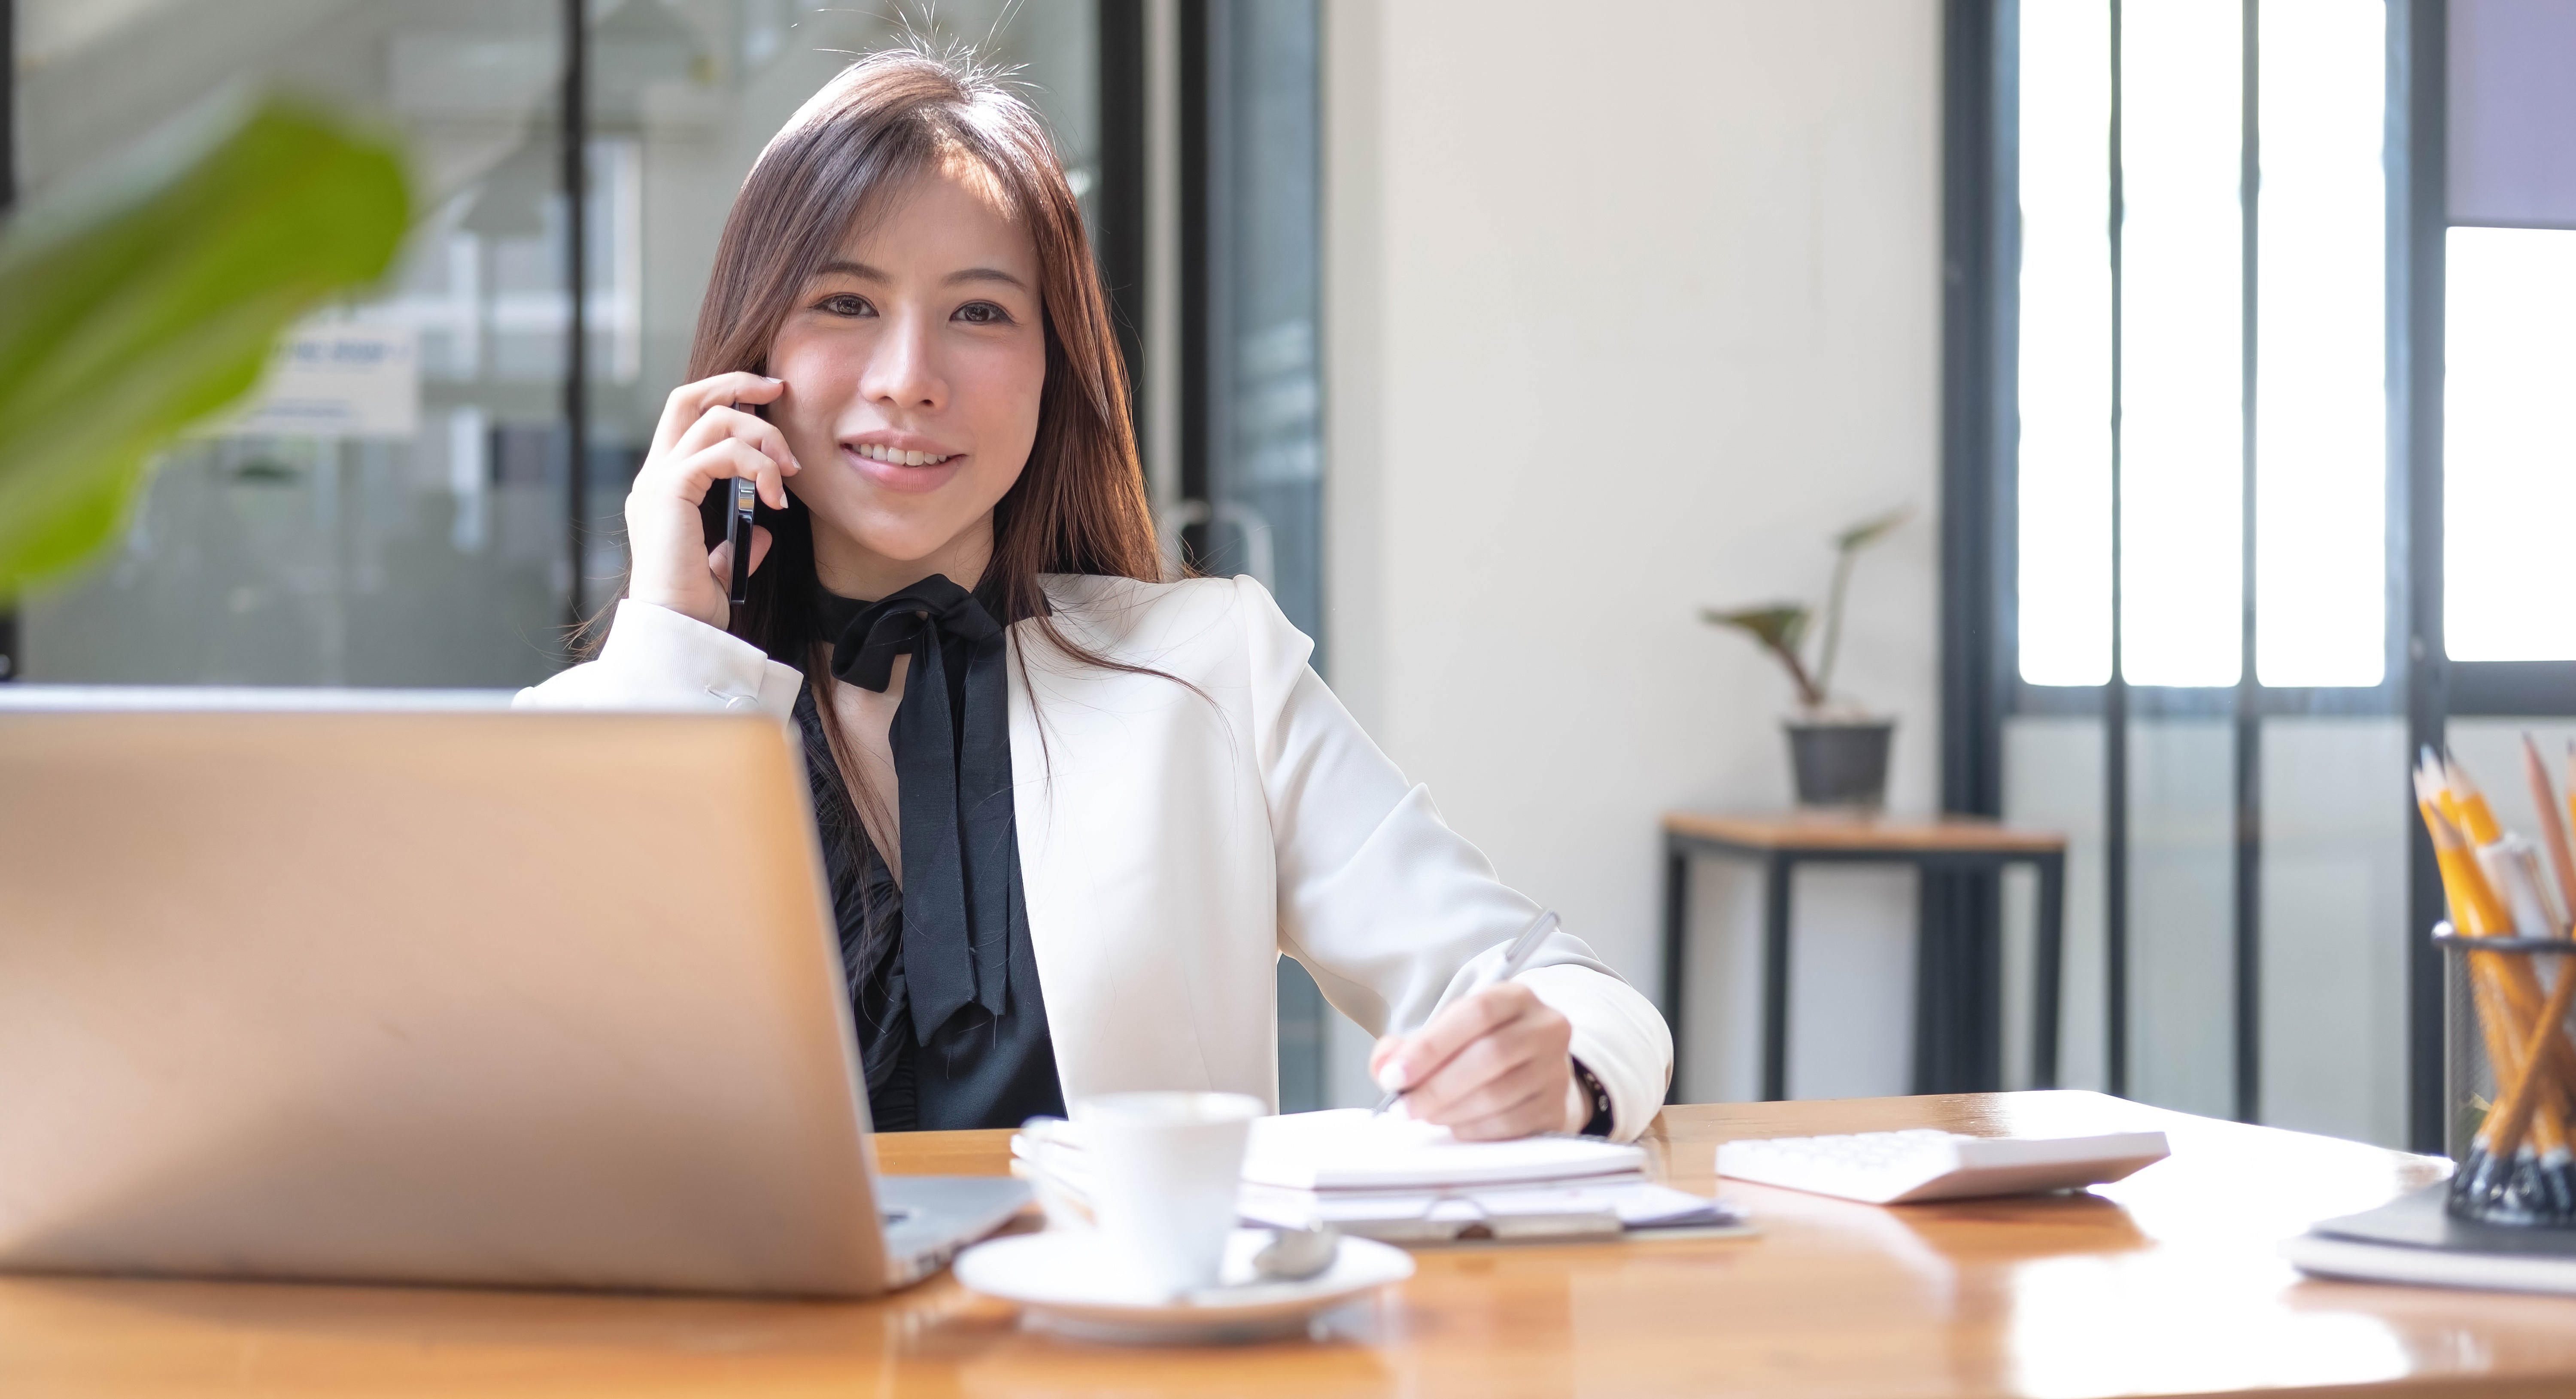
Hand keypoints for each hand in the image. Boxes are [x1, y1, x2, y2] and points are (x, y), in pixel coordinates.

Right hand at [623, 372, 801, 628]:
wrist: (678, 629)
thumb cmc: (696, 604)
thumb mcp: (723, 566)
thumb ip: (737, 543)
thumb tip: (763, 533)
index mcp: (664, 486)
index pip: (689, 417)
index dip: (728, 397)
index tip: (771, 400)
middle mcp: (653, 475)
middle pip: (688, 397)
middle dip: (737, 383)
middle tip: (779, 389)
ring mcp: (657, 479)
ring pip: (713, 419)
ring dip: (762, 435)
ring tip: (789, 469)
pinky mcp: (670, 490)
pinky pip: (721, 453)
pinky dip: (758, 465)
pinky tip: (776, 495)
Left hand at [1369, 982, 1585, 1140]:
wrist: (1531, 1071)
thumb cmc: (1479, 1048)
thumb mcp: (1446, 1032)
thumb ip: (1407, 1046)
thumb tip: (1384, 1067)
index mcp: (1514, 997)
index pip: (1474, 1013)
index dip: (1430, 1047)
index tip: (1394, 1075)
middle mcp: (1545, 1027)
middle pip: (1490, 1056)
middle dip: (1436, 1086)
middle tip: (1404, 1106)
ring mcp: (1555, 1069)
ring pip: (1498, 1095)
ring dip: (1450, 1111)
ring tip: (1424, 1114)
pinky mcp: (1554, 1107)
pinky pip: (1509, 1124)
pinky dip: (1472, 1129)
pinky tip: (1453, 1124)